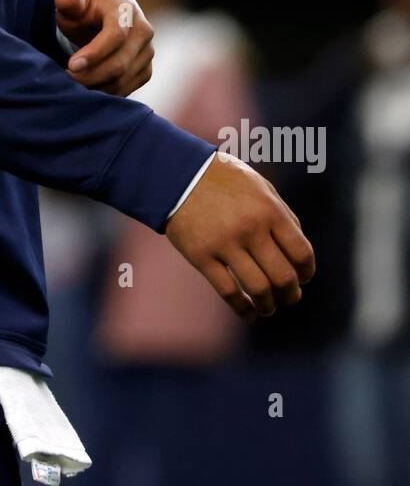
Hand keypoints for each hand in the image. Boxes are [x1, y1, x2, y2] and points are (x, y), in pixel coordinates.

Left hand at [54, 0, 153, 96]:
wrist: (110, 16)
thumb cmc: (89, 9)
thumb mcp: (77, 1)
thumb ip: (69, 1)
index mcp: (125, 10)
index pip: (115, 35)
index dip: (94, 53)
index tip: (71, 65)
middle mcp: (143, 31)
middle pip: (120, 63)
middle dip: (90, 76)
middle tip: (67, 77)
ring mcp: (147, 52)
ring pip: (122, 80)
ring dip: (95, 86)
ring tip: (74, 82)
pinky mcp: (146, 70)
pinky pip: (126, 89)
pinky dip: (105, 93)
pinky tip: (87, 86)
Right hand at [165, 151, 315, 320]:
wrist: (179, 173)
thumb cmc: (224, 180)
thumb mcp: (260, 187)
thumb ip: (283, 216)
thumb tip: (299, 254)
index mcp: (269, 210)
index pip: (301, 253)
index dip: (307, 272)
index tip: (304, 277)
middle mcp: (250, 228)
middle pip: (283, 277)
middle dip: (291, 294)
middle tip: (290, 298)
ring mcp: (224, 243)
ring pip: (258, 289)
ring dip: (268, 305)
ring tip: (268, 307)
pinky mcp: (201, 256)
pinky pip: (228, 292)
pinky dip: (242, 309)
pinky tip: (248, 312)